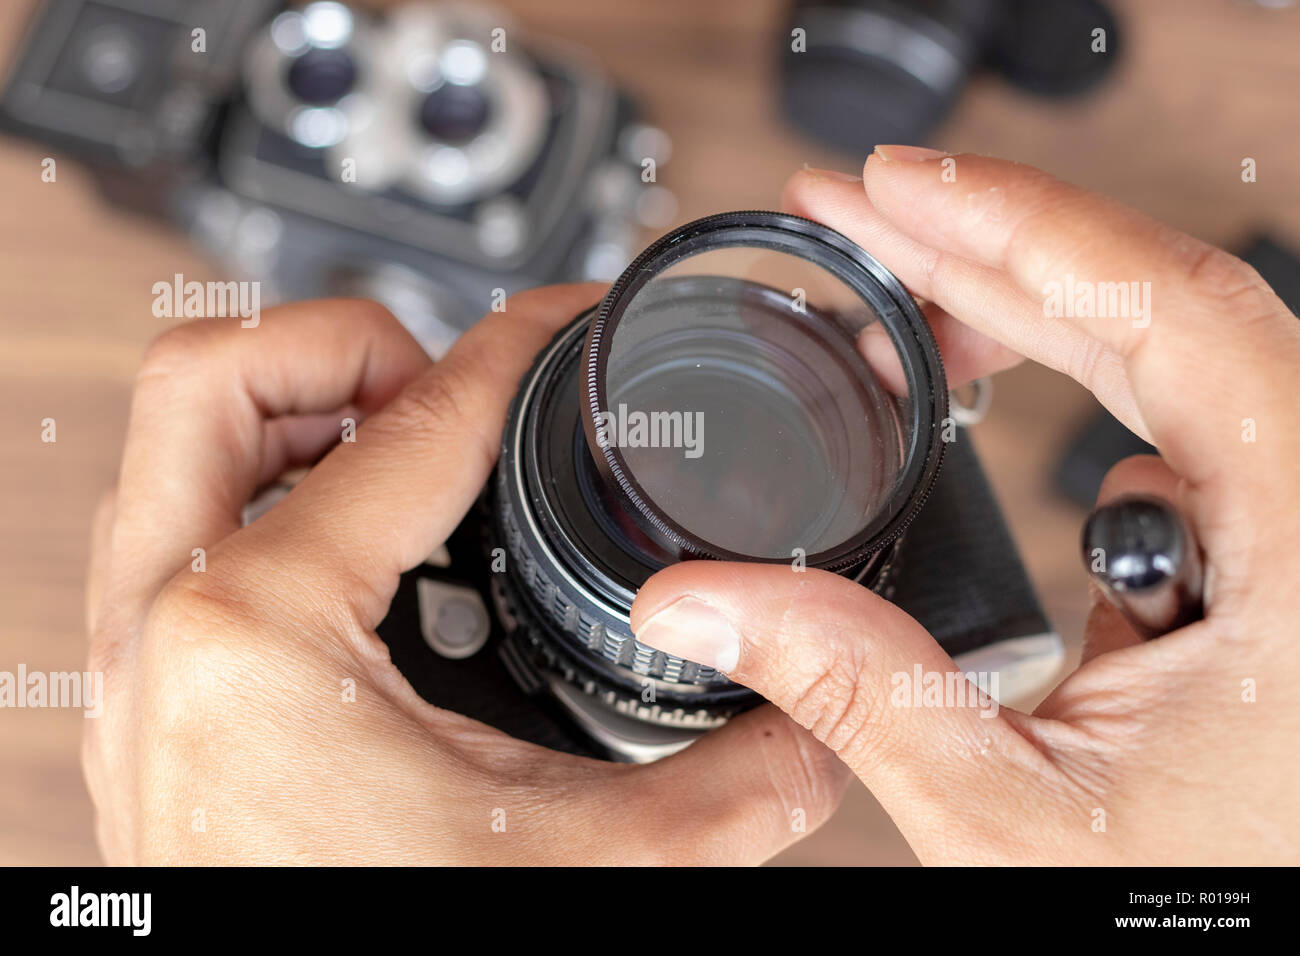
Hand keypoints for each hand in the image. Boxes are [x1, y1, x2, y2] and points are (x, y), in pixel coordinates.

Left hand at [84, 287, 847, 864]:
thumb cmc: (380, 955)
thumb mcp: (587, 866)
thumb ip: (727, 785)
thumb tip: (816, 725)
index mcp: (262, 636)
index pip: (410, 425)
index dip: (514, 350)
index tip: (564, 323)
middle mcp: (167, 630)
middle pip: (222, 375)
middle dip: (355, 346)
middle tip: (448, 387)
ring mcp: (139, 663)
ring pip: (181, 445)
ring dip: (297, 411)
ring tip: (407, 445)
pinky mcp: (148, 699)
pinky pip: (178, 529)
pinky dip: (267, 492)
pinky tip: (364, 543)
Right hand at [632, 149, 1299, 863]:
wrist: (1276, 946)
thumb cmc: (1214, 911)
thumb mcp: (1016, 821)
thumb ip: (856, 691)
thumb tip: (702, 603)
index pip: (1170, 319)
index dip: (1018, 228)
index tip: (895, 187)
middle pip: (1157, 319)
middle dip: (987, 257)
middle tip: (857, 220)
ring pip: (1169, 376)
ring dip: (1032, 338)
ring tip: (903, 333)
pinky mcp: (1274, 559)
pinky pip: (1177, 446)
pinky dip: (1081, 418)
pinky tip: (1002, 445)